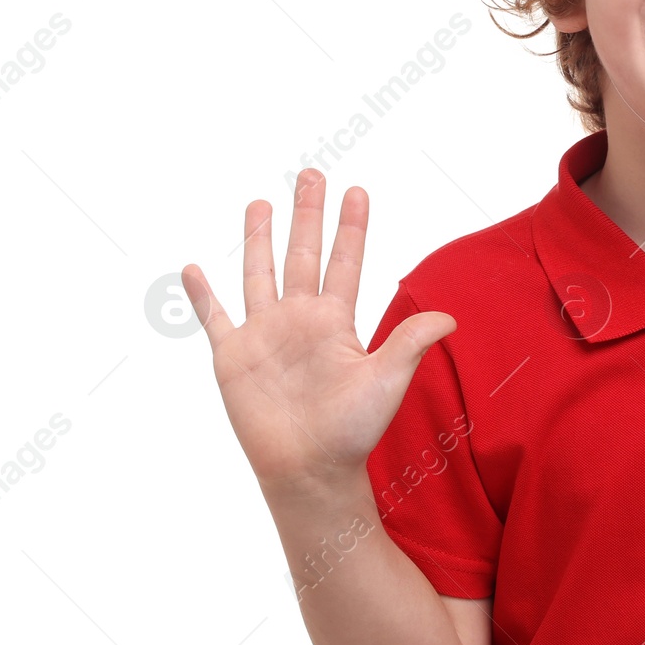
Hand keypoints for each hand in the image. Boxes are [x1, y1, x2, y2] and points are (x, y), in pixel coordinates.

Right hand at [181, 169, 456, 494]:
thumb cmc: (352, 431)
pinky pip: (216, 318)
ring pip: (260, 274)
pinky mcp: (234, 358)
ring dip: (258, 239)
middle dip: (308, 214)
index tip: (357, 190)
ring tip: (259, 202)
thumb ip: (411, 343)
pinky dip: (203, 294)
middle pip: (304, 254)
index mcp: (336, 321)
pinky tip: (194, 268)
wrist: (310, 471)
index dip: (351, 227)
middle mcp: (301, 320)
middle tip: (312, 173)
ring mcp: (265, 335)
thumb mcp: (387, 380)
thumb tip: (451, 317)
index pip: (345, 261)